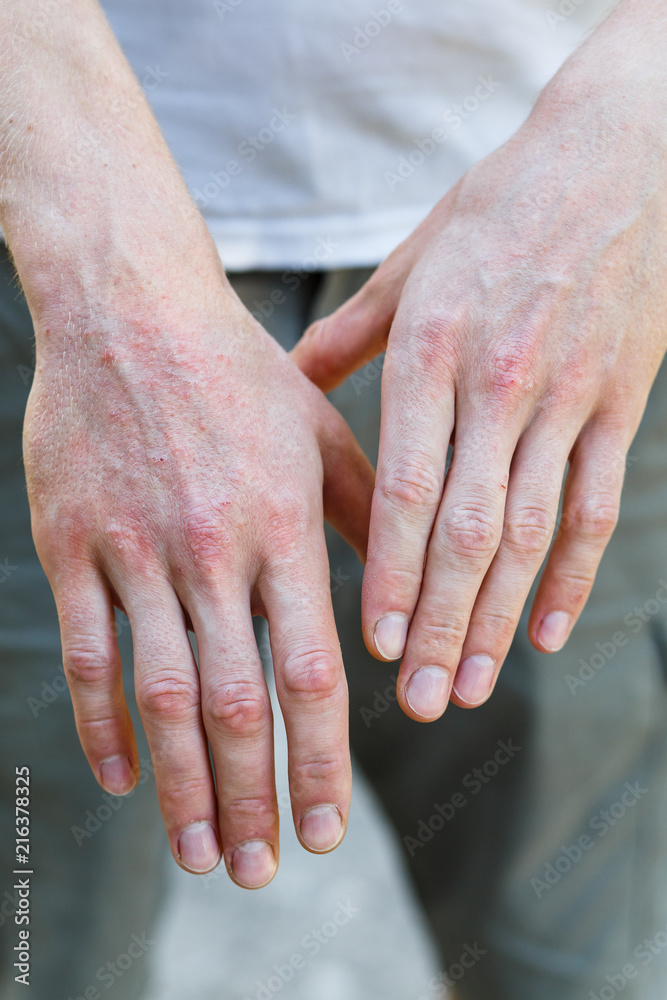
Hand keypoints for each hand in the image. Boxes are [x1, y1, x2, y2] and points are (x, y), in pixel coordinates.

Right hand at [2, 0, 371, 888]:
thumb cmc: (238, 373)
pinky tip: (120, 777)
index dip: (319, 760)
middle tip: (261, 870)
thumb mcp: (322, 434)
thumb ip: (368, 519)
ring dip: (180, 785)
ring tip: (199, 852)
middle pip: (231, 702)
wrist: (131, 309)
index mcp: (280, 526)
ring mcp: (134, 550)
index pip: (305, 672)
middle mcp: (210, 549)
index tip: (325, 828)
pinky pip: (88, 651)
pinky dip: (100, 725)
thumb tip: (403, 603)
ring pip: (156, 694)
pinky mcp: (72, 544)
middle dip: (252, 796)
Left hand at [292, 5, 666, 720]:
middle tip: (417, 701)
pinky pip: (595, 505)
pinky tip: (543, 634)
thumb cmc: (496, 211)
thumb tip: (289, 381)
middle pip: (468, 529)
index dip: (388, 572)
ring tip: (469, 686)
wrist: (612, 161)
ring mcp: (567, 398)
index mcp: (435, 349)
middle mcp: (500, 383)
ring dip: (497, 617)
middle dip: (439, 622)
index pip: (407, 486)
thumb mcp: (408, 264)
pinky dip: (571, 576)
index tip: (371, 643)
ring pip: (530, 532)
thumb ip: (348, 335)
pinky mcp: (618, 404)